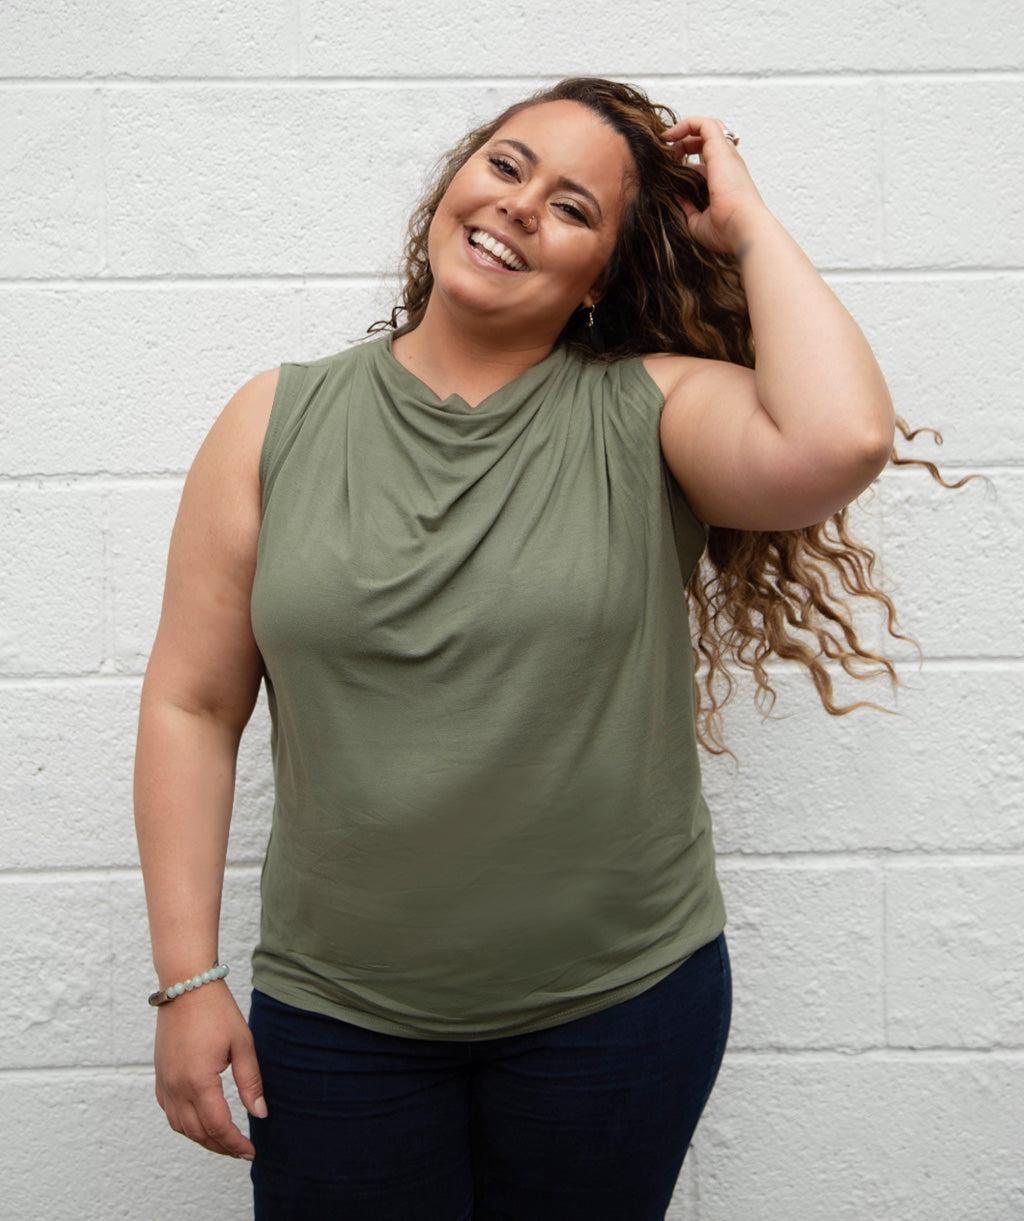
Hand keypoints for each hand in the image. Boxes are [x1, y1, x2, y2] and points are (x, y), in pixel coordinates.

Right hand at [154, 981, 266, 1158]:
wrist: (186, 986)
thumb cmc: (217, 1011)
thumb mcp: (243, 1044)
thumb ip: (250, 1082)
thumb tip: (260, 1113)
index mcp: (199, 1081)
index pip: (218, 1127)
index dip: (235, 1143)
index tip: (251, 1151)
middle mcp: (177, 1087)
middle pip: (199, 1133)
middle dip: (221, 1146)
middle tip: (241, 1150)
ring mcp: (164, 1083)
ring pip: (181, 1127)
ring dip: (202, 1139)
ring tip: (224, 1141)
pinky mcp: (159, 1076)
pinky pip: (169, 1112)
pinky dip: (184, 1125)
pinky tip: (200, 1124)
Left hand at [662, 115, 769, 254]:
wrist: (742, 227)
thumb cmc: (727, 230)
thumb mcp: (698, 222)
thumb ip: (688, 209)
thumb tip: (678, 198)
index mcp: (726, 180)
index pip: (708, 159)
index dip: (689, 158)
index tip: (671, 166)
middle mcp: (728, 164)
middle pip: (709, 139)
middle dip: (686, 142)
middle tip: (669, 155)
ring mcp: (726, 154)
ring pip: (708, 127)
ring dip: (685, 131)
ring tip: (668, 141)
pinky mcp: (720, 148)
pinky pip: (703, 124)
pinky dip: (685, 124)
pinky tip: (669, 136)